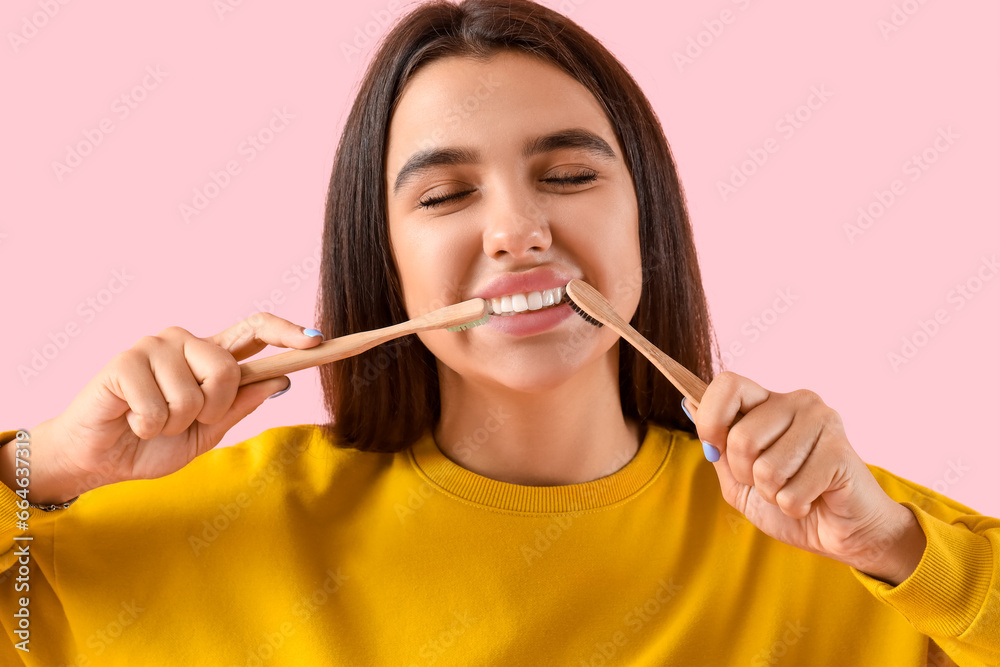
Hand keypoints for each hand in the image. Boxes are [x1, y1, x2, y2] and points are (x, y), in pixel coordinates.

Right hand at [2, 313, 323, 504]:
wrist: (99, 461)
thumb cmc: (153, 444)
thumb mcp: (209, 431)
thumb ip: (241, 405)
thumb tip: (284, 379)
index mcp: (211, 357)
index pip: (256, 331)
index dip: (287, 333)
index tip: (318, 342)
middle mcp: (186, 343)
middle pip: (227, 368)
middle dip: (212, 408)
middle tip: (185, 422)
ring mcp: (154, 347)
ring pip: (193, 393)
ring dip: (175, 423)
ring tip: (152, 421)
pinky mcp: (124, 360)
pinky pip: (158, 405)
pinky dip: (147, 426)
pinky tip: (131, 419)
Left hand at [682, 371, 925, 585]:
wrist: (841, 531)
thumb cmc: (789, 501)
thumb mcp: (739, 479)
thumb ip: (717, 446)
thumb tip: (689, 403)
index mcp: (769, 402)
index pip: (728, 384)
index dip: (712, 420)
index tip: (715, 448)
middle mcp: (797, 401)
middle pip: (741, 437)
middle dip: (744, 474)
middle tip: (768, 482)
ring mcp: (822, 422)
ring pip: (766, 467)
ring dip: (772, 493)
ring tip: (793, 490)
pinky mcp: (840, 451)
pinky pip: (792, 489)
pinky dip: (793, 506)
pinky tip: (812, 500)